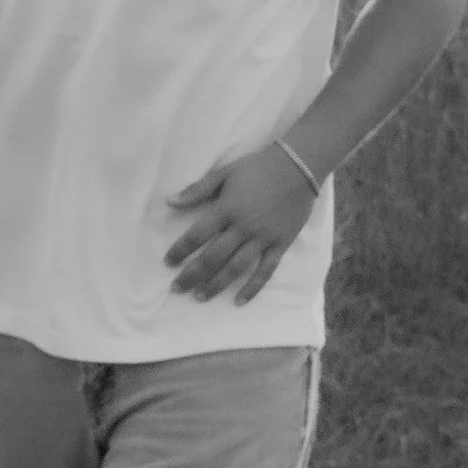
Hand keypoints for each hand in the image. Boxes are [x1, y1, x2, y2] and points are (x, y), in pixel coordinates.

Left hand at [162, 144, 320, 305]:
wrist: (298, 167)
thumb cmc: (257, 168)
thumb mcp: (224, 173)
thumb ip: (196, 190)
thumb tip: (169, 201)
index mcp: (226, 209)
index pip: (197, 235)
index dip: (180, 250)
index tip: (168, 263)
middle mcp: (243, 227)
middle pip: (213, 257)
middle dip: (192, 275)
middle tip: (176, 289)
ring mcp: (263, 238)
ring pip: (236, 268)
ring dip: (216, 284)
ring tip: (200, 297)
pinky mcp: (280, 245)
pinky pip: (265, 271)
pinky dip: (252, 288)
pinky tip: (239, 301)